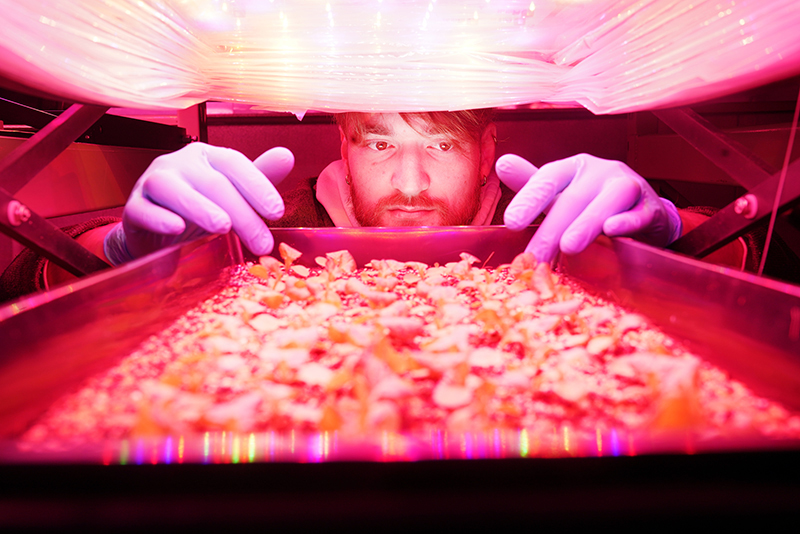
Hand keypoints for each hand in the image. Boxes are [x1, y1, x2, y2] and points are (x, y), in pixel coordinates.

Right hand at [104, 143, 293, 263]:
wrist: (155, 233)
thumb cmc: (200, 210)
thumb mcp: (232, 195)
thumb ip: (258, 178)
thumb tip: (287, 155)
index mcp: (208, 157)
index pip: (235, 164)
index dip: (258, 186)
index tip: (278, 213)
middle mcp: (179, 163)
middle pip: (213, 183)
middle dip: (242, 214)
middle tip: (262, 243)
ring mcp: (152, 182)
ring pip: (174, 189)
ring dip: (200, 207)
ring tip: (222, 227)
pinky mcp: (133, 207)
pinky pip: (142, 209)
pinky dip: (158, 218)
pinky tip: (176, 228)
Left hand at [496, 153, 681, 262]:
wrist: (642, 211)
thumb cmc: (592, 202)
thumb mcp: (561, 194)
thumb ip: (532, 185)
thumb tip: (502, 164)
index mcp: (573, 167)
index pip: (548, 178)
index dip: (530, 198)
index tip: (510, 223)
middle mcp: (600, 171)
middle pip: (573, 198)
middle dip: (552, 229)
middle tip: (534, 257)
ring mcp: (628, 185)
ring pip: (608, 200)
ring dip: (587, 223)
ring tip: (569, 247)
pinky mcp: (651, 207)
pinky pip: (640, 212)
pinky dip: (628, 221)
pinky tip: (614, 230)